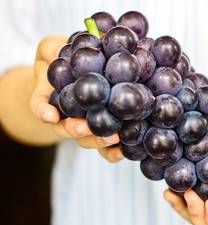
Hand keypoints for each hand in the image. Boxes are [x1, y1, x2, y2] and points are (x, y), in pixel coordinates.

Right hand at [30, 35, 122, 162]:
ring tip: (111, 138)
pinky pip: (106, 145)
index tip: (49, 114)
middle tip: (85, 128)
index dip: (42, 110)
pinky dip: (113, 151)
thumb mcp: (52, 48)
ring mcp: (85, 124)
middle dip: (74, 129)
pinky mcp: (106, 128)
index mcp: (51, 96)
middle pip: (66, 128)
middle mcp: (66, 115)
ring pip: (87, 140)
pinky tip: (124, 149)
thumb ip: (53, 49)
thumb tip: (63, 49)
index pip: (40, 105)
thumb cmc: (63, 59)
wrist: (79, 72)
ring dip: (97, 141)